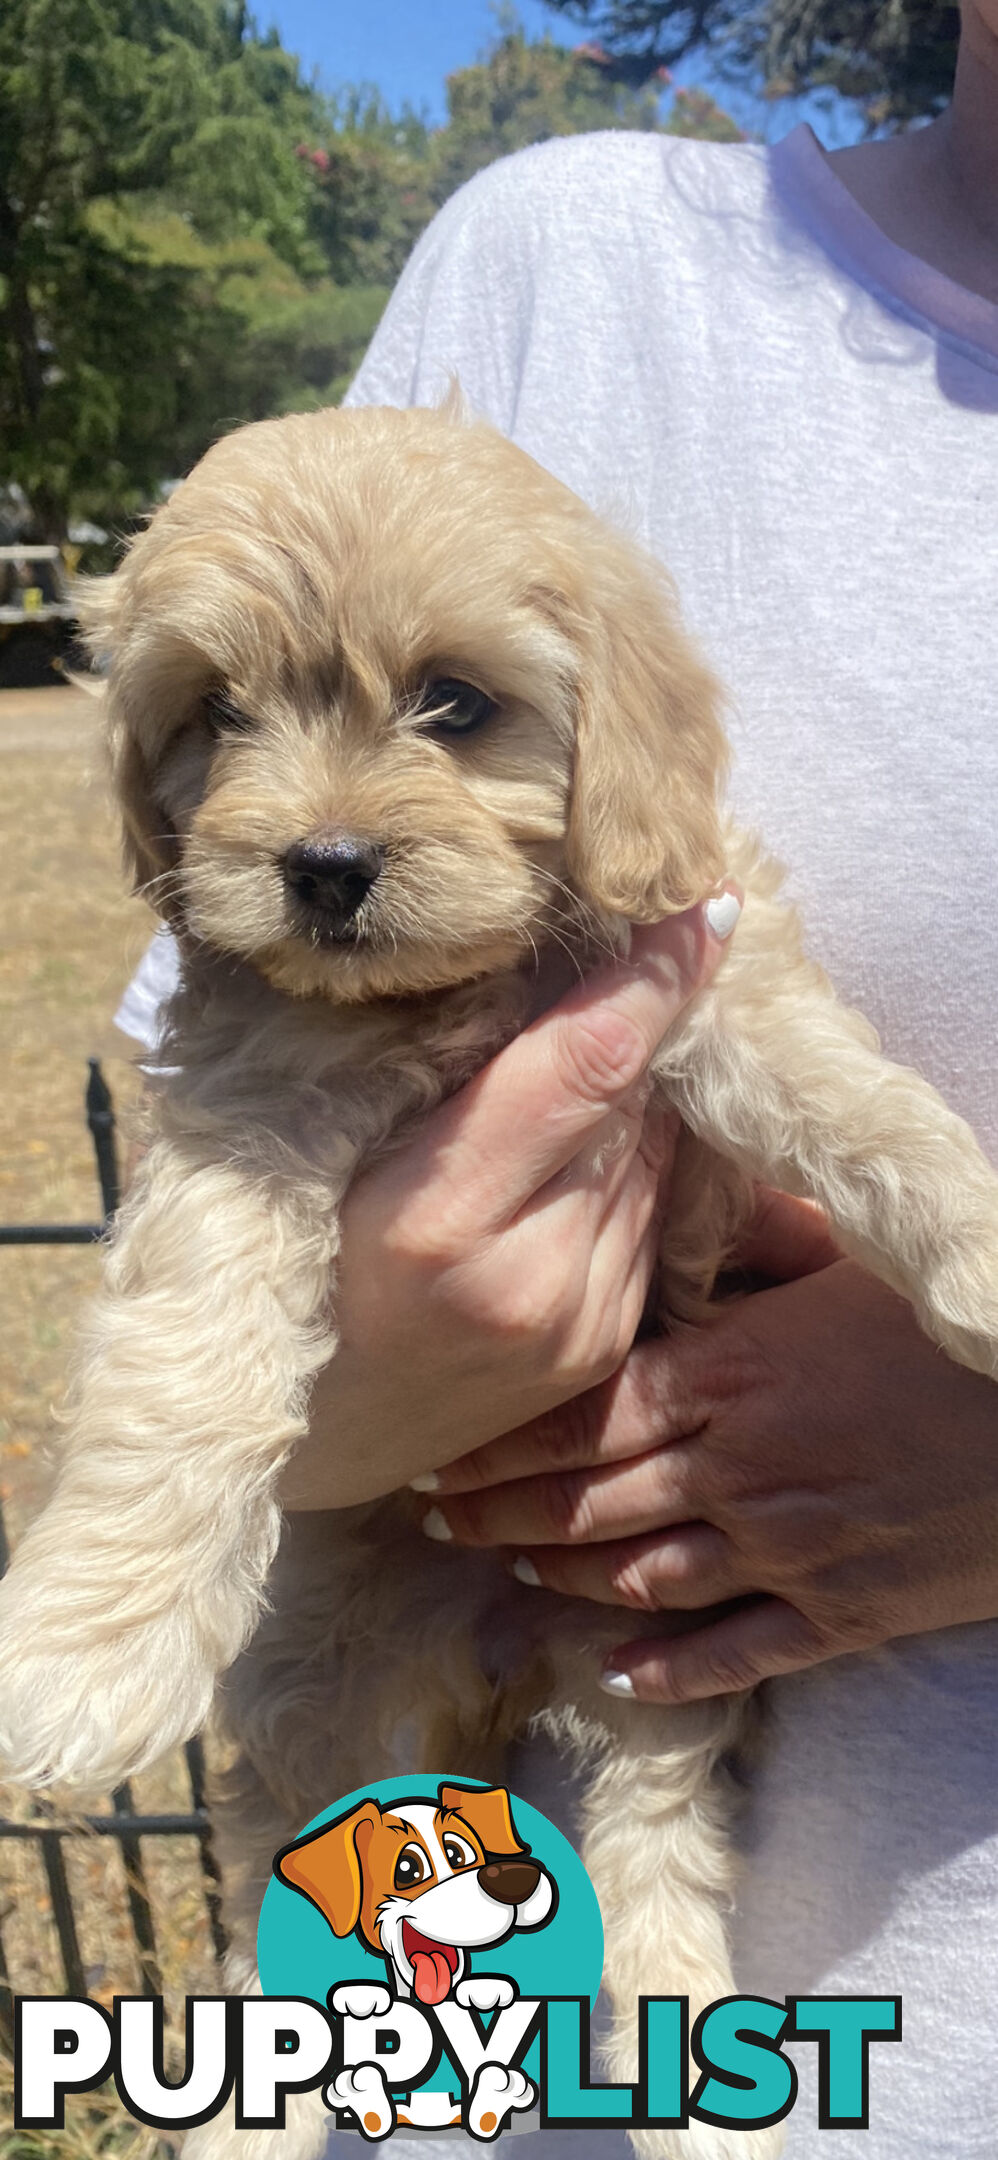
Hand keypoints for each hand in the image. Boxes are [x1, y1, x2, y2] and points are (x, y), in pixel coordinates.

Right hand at [280, 898, 735, 1507]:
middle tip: (641, 956)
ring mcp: (579, 1324)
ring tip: (592, 1071)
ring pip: (657, 1160)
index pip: (587, 1065)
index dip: (654, 979)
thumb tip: (561, 967)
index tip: (707, 906)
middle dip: (645, 1030)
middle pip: (635, 1106)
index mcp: (444, 1216)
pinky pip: (649, 1220)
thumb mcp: (350, 1151)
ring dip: (642, 1104)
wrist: (316, 1427)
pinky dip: (632, 1171)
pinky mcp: (604, 1350)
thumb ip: (457, 1072)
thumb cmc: (306, 1259)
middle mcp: (530, 1278)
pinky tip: (582, 1160)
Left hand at [418, 1195, 997, 1698]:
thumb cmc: (957, 1327)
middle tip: (430, 1512)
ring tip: (501, 1572)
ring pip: (638, 1578)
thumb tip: (694, 1207)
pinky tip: (614, 1672)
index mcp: (734, 1372)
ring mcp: (787, 1550)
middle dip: (497, 1510)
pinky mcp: (843, 1615)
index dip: (500, 1438)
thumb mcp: (853, 1264)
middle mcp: (739, 1469)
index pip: (581, 1415)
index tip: (438, 1441)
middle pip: (585, 1501)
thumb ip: (761, 1252)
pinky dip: (666, 1668)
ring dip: (557, 1581)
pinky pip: (733, 1654)